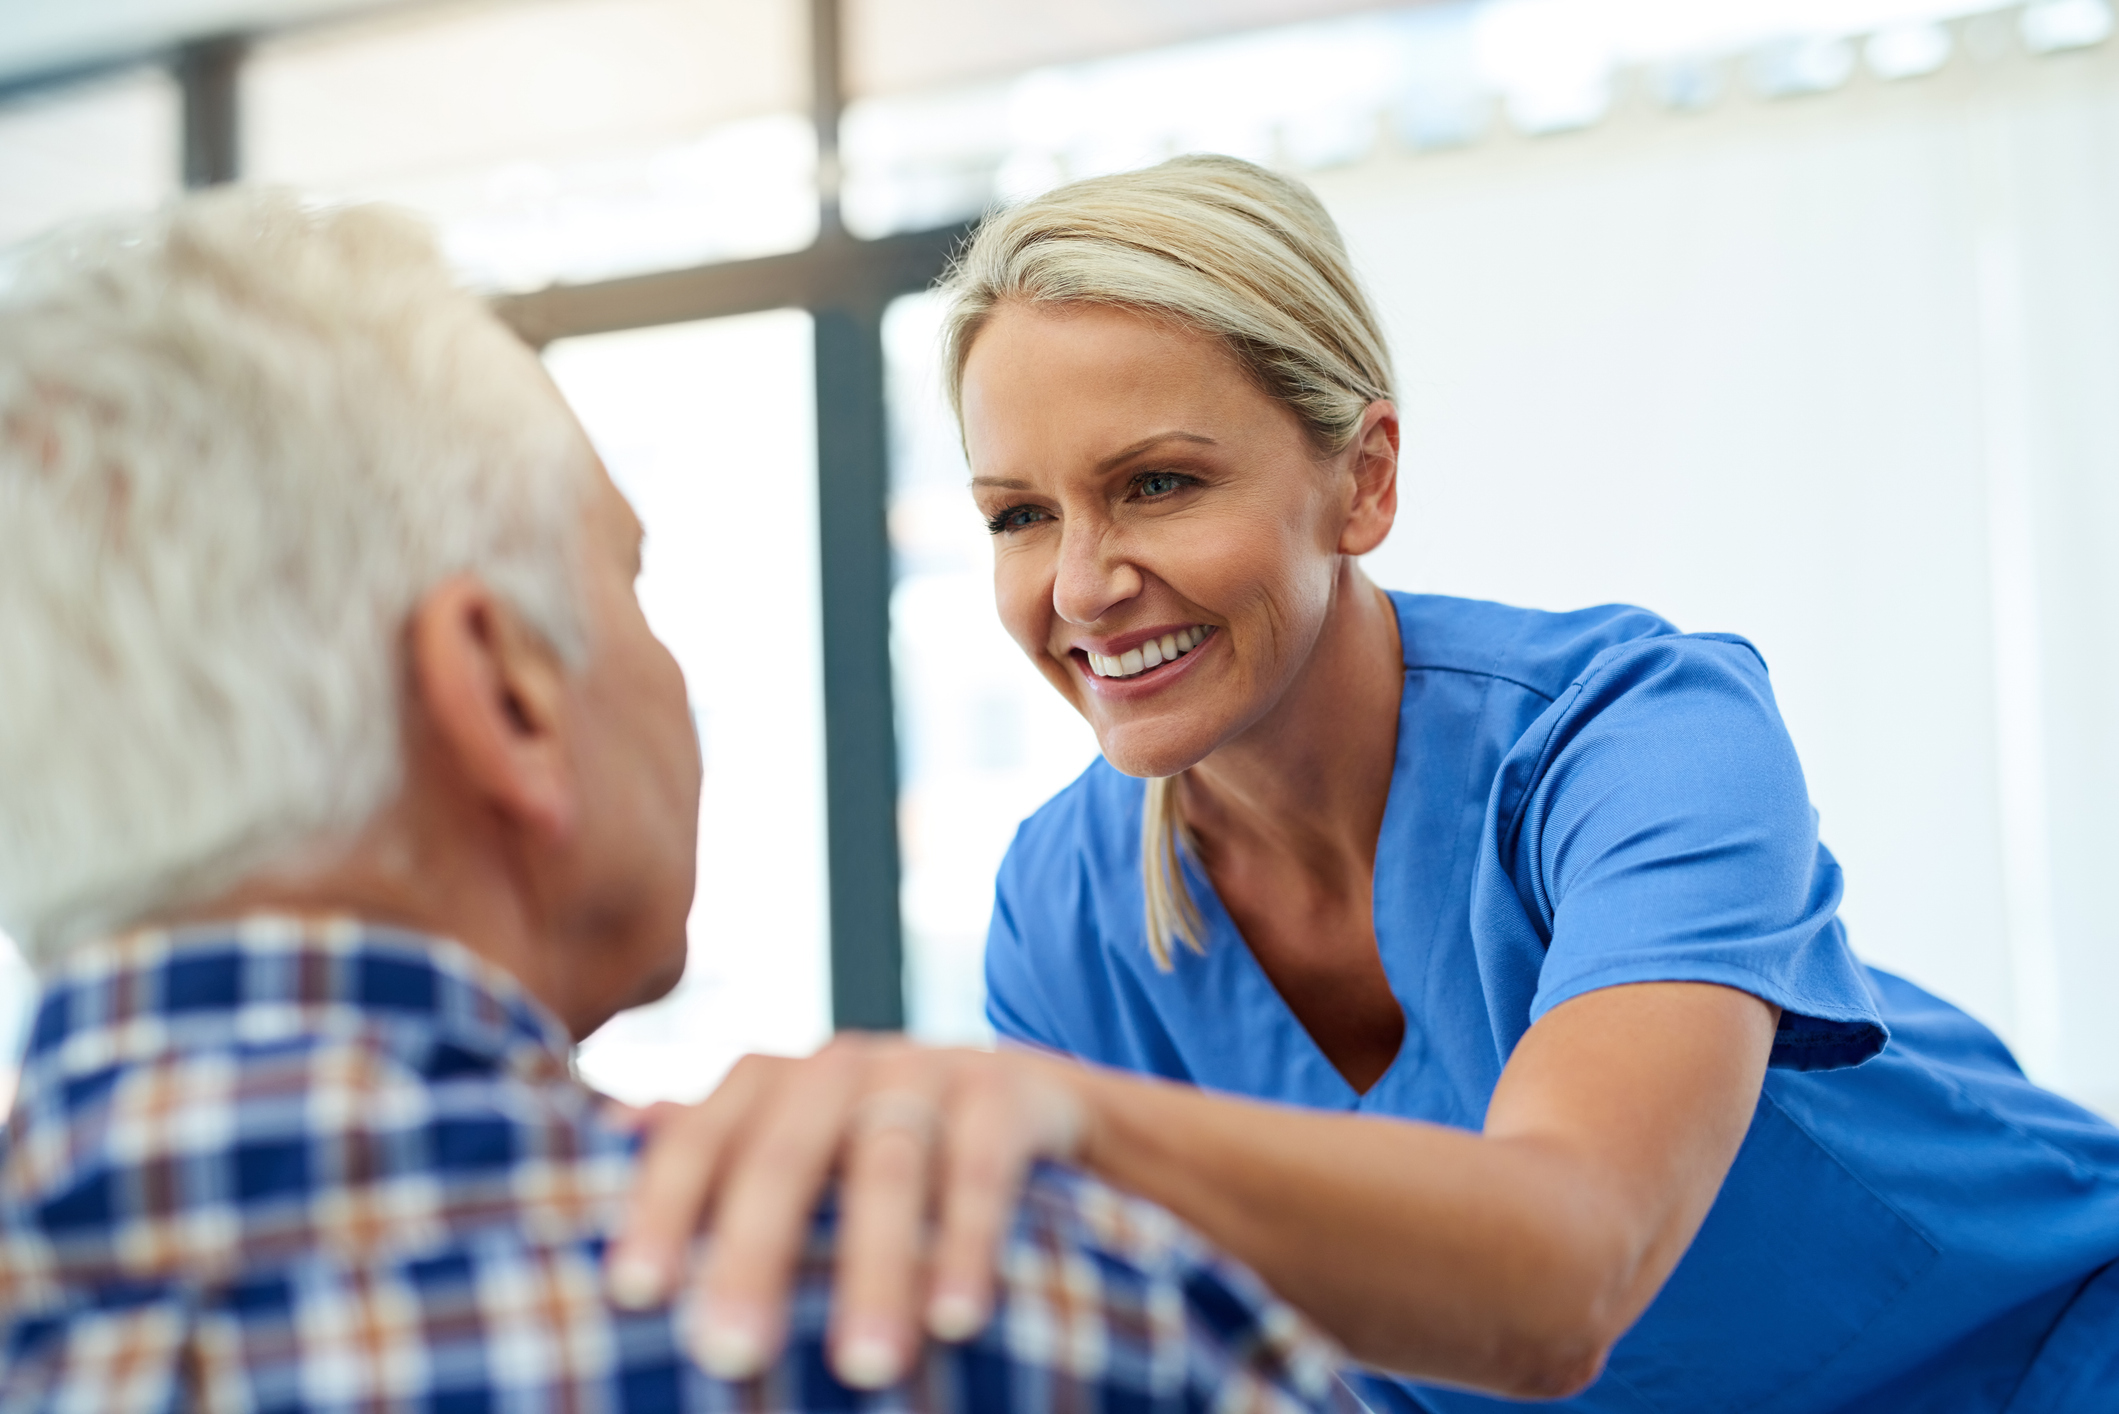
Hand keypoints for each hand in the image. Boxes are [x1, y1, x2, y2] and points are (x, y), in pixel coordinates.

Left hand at [604, 1034, 1087, 1388]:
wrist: (1024, 1102)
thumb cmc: (875, 1148)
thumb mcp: (794, 1149)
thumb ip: (711, 1152)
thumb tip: (603, 1141)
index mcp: (768, 1085)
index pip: (700, 1139)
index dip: (664, 1208)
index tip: (632, 1291)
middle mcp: (838, 1068)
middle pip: (784, 1154)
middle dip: (755, 1254)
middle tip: (728, 1352)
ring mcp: (924, 1070)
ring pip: (888, 1163)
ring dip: (873, 1268)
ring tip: (862, 1367)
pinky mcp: (1006, 1092)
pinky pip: (983, 1167)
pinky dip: (969, 1241)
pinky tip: (958, 1319)